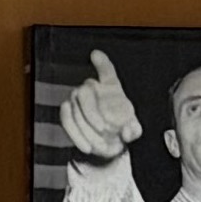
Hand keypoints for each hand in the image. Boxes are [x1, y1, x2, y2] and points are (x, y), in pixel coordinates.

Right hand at [60, 47, 143, 164]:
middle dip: (93, 111)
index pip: (106, 70)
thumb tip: (127, 131)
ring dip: (87, 126)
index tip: (95, 55)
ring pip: (74, 106)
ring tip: (100, 142)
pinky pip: (66, 119)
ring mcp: (77, 99)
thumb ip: (133, 130)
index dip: (101, 62)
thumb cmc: (122, 130)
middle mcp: (92, 89)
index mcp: (112, 87)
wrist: (110, 143)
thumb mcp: (133, 130)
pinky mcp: (68, 113)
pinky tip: (87, 146)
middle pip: (85, 89)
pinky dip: (76, 134)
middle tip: (104, 128)